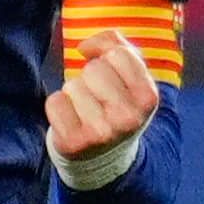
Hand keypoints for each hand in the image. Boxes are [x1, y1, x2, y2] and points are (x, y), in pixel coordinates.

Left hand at [48, 31, 159, 160]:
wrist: (104, 157)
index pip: (118, 54)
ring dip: (73, 94)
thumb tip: (85, 46)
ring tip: (84, 110)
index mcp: (148, 98)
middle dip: (90, 77)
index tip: (104, 65)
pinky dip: (58, 107)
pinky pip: (54, 102)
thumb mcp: (131, 78)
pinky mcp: (74, 143)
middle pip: (93, 69)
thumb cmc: (115, 106)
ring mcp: (102, 133)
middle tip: (96, 97)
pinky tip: (71, 120)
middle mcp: (128, 118)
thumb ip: (116, 46)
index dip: (105, 53)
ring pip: (72, 86)